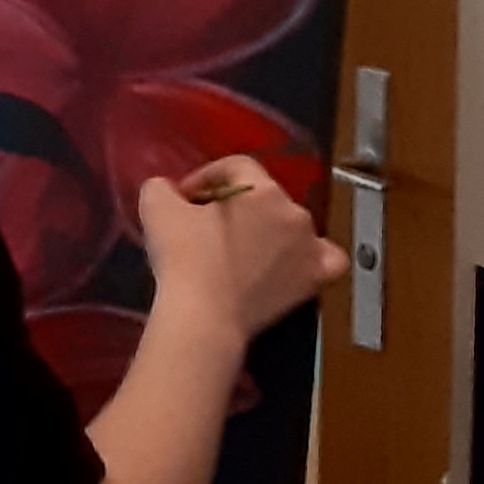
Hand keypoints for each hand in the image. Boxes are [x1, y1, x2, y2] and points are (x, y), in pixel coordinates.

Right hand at [134, 157, 342, 342]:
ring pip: (292, 225)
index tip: (185, 199)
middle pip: (264, 196)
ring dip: (267, 230)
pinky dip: (312, 256)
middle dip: (235, 206)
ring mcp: (310, 246)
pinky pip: (327, 258)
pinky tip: (294, 261)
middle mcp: (294, 213)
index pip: (236, 167)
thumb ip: (163, 187)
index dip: (207, 178)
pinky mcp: (315, 278)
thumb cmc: (183, 259)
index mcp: (261, 190)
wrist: (204, 316)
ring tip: (239, 250)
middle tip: (205, 226)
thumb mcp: (156, 208)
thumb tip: (170, 190)